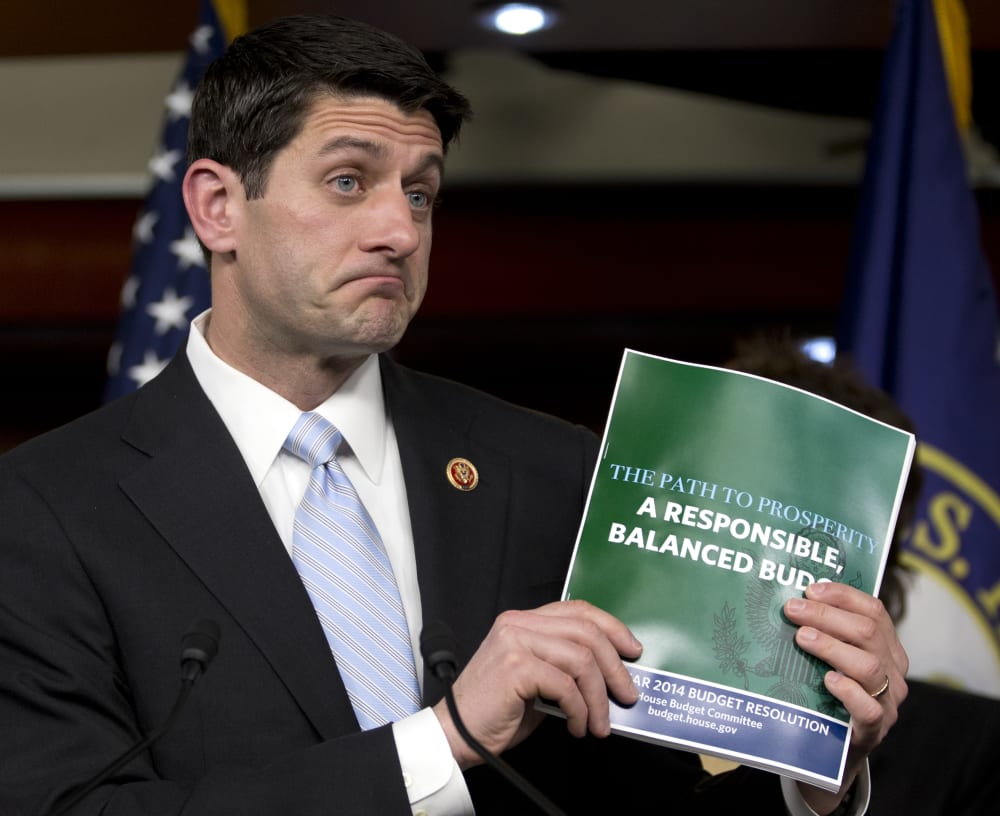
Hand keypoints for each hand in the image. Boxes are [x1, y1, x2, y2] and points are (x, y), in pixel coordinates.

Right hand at [433, 599, 641, 768]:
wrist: (455, 734)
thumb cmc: (495, 711)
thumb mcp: (535, 678)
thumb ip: (563, 664)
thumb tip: (610, 674)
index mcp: (522, 621)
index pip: (577, 610)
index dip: (611, 627)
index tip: (632, 650)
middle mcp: (518, 624)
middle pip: (586, 631)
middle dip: (615, 667)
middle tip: (628, 695)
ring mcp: (515, 642)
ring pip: (581, 659)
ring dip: (599, 697)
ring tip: (599, 723)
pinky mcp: (516, 667)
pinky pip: (566, 685)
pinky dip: (579, 710)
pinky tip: (576, 727)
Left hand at [783, 581, 907, 813]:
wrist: (836, 751)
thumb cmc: (830, 695)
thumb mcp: (833, 659)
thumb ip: (825, 633)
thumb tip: (790, 599)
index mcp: (887, 648)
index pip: (874, 610)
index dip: (843, 595)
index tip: (810, 589)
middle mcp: (892, 672)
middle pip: (867, 633)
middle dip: (827, 616)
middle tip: (792, 609)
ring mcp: (887, 702)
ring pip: (868, 666)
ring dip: (831, 647)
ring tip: (802, 637)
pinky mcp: (875, 730)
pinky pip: (868, 708)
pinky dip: (847, 690)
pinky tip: (826, 680)